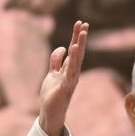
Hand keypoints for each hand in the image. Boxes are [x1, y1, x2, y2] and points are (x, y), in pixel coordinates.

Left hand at [37, 20, 87, 135]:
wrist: (50, 111)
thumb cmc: (52, 94)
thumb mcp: (52, 73)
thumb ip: (56, 61)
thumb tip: (63, 47)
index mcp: (69, 68)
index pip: (74, 49)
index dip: (76, 36)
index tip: (80, 23)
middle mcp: (72, 72)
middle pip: (78, 52)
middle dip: (80, 38)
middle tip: (85, 23)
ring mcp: (71, 79)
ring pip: (77, 60)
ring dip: (80, 46)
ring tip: (82, 33)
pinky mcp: (66, 86)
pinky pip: (70, 70)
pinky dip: (72, 60)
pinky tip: (73, 49)